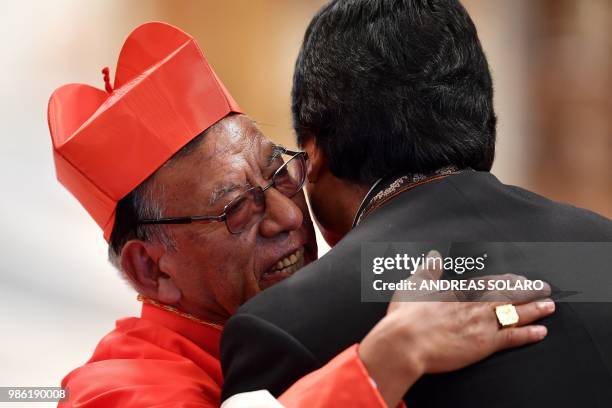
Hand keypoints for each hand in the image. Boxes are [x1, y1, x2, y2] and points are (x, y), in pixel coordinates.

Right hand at [359, 250, 554, 406]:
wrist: (407, 341)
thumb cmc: (406, 314)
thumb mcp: (414, 284)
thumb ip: (427, 270)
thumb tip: (433, 255)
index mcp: (460, 290)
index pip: (491, 282)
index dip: (509, 280)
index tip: (521, 279)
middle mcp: (476, 304)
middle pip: (509, 295)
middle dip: (530, 291)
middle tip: (546, 289)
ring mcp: (482, 323)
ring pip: (516, 313)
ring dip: (535, 309)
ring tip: (550, 306)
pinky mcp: (484, 344)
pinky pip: (512, 337)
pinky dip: (528, 334)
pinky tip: (541, 332)